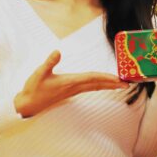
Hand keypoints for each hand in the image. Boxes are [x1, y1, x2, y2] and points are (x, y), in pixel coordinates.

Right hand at [14, 50, 128, 116]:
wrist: (28, 105)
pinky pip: (90, 88)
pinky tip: (105, 85)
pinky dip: (100, 86)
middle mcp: (74, 87)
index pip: (91, 78)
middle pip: (98, 84)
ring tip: (122, 84)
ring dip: (109, 85)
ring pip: (95, 87)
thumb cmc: (33, 89)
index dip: (105, 77)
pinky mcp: (71, 92)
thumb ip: (49, 62)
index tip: (118, 78)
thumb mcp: (39, 73)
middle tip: (128, 83)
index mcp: (69, 82)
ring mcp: (73, 91)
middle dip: (113, 83)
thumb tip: (57, 51)